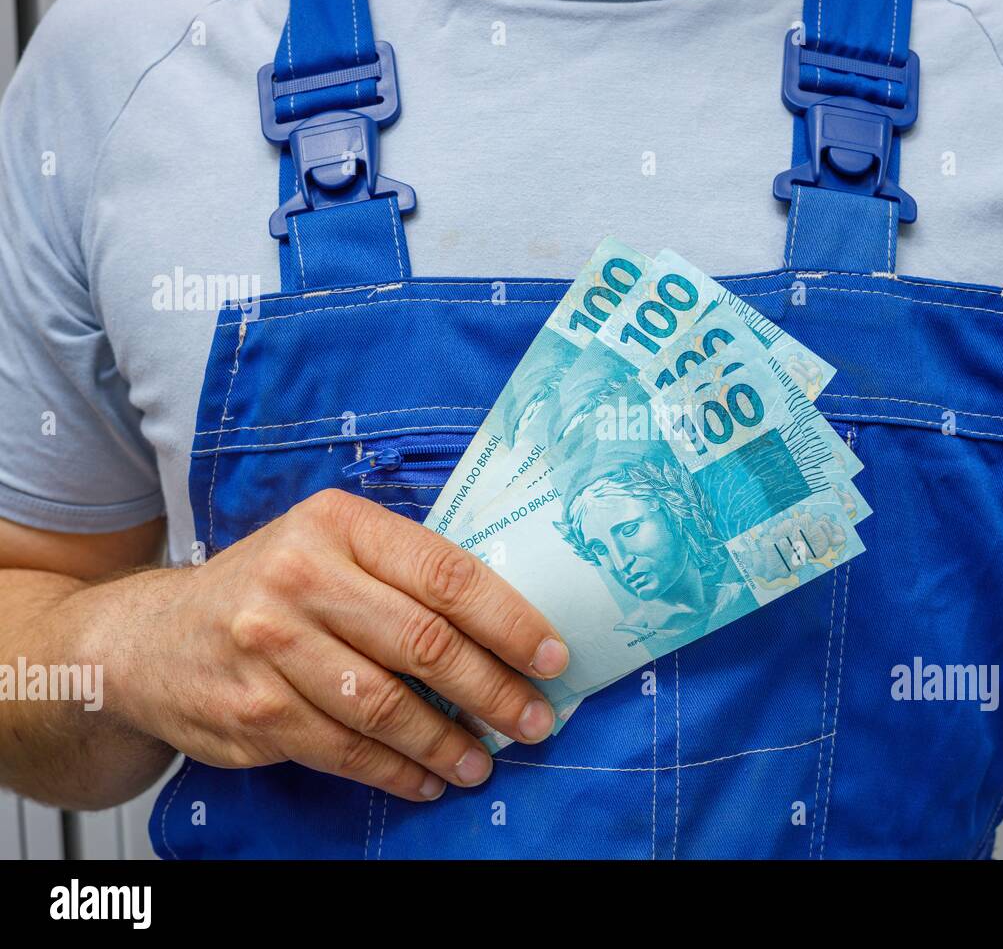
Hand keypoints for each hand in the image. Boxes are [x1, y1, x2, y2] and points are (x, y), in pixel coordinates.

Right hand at [96, 489, 567, 801]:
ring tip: (484, 759)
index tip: (552, 656)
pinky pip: (345, 750)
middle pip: (423, 643)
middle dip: (493, 689)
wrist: (151, 635)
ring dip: (448, 741)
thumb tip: (509, 626)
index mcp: (338, 524)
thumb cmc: (269, 586)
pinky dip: (397, 770)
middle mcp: (300, 577)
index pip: (445, 574)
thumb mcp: (330, 546)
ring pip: (386, 706)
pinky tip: (428, 777)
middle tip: (534, 719)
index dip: (510, 620)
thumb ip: (404, 571)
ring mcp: (270, 646)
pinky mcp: (253, 710)